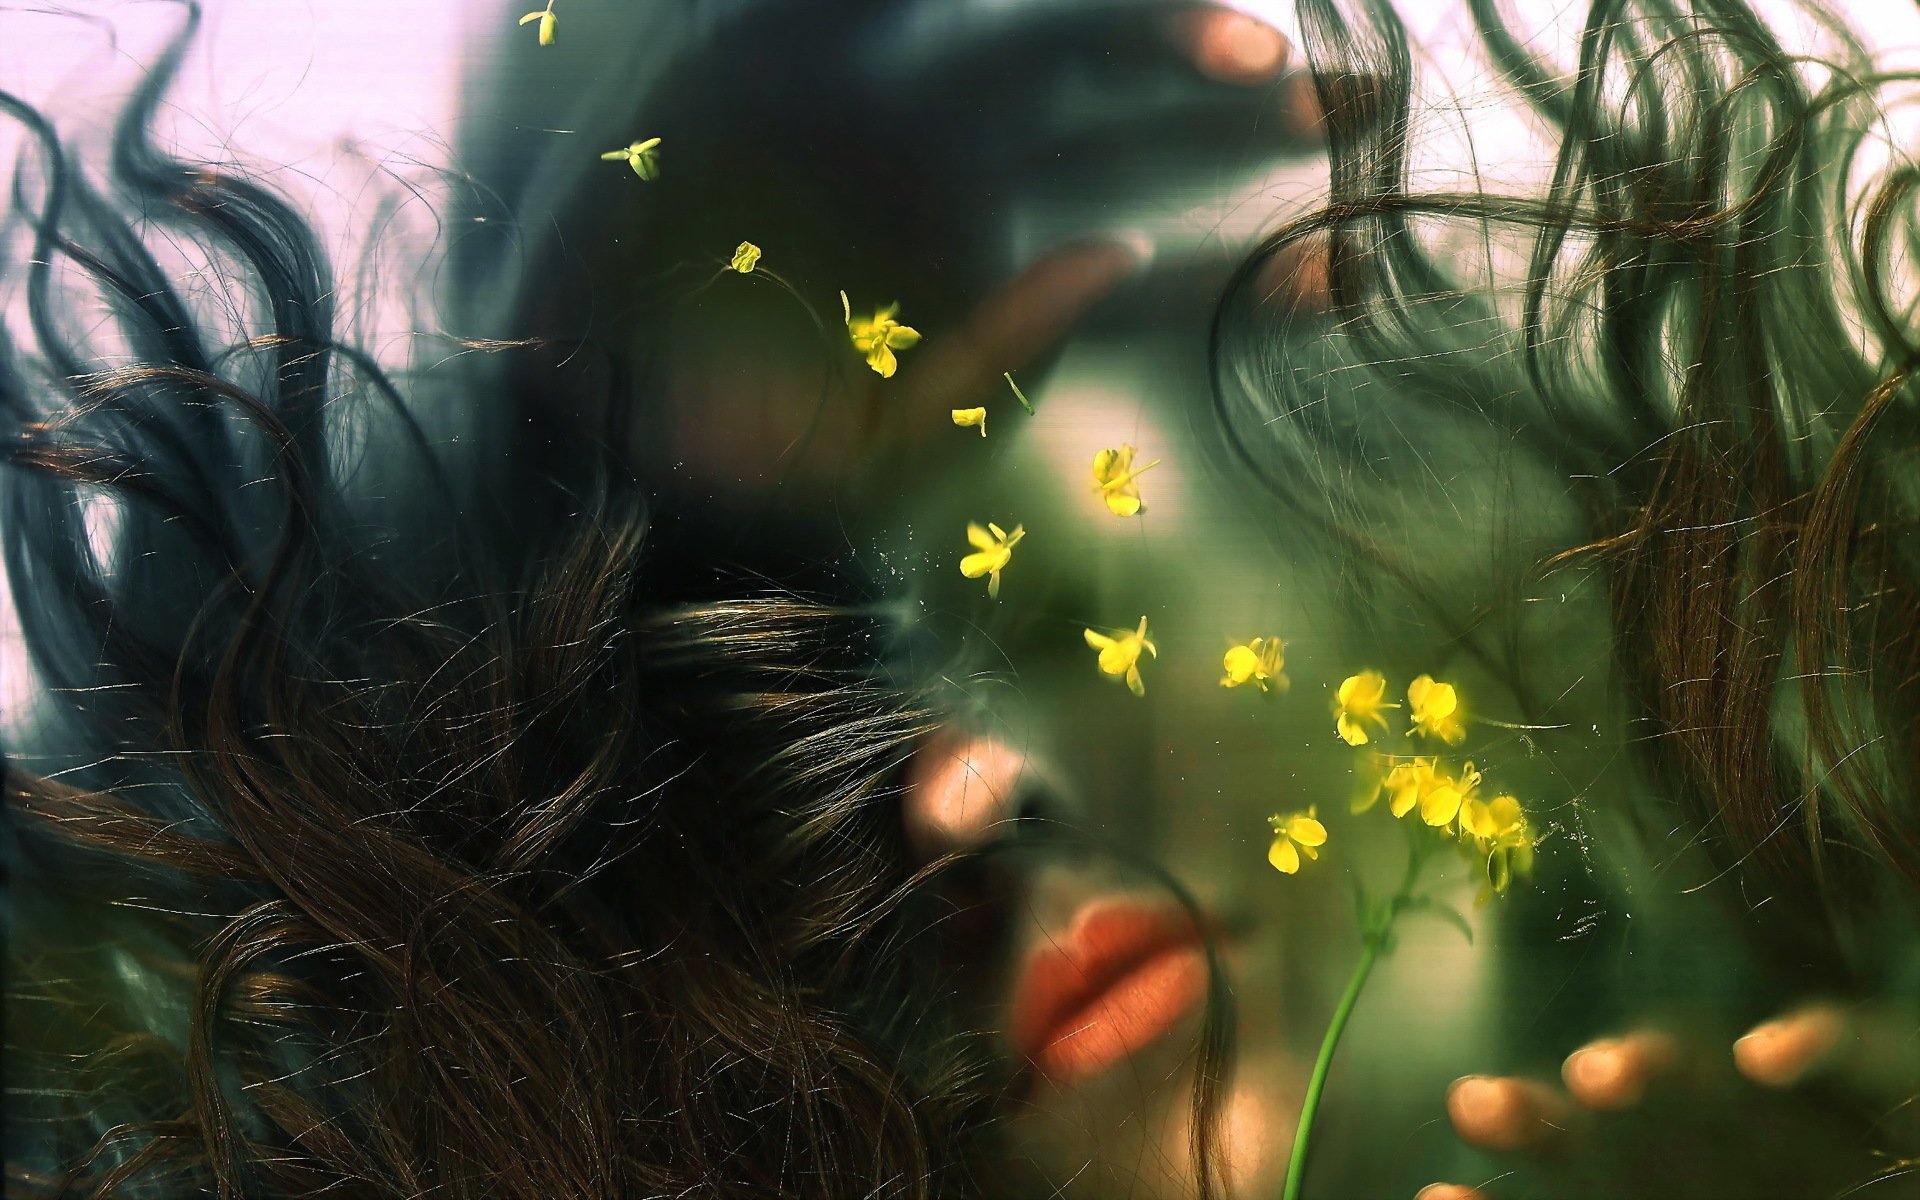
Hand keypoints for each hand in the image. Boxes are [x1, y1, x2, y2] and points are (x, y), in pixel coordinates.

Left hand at [1417, 1003, 1915, 1198]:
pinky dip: (1813, 1044)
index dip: (1497, 1195)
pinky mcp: (1881, 1073)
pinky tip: (1766, 1052)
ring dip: (1647, 1063)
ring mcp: (1782, 1104)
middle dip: (1536, 1116)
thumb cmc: (1789, 1188)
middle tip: (1476, 1105)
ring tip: (1595, 1074)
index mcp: (1655, 1178)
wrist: (1897, 1161)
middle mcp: (1703, 1132)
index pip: (1564, 1175)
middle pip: (1602, 1119)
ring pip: (1700, 1070)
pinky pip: (1853, 1046)